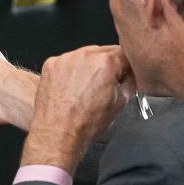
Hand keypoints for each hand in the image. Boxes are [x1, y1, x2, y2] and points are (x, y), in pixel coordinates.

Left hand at [21, 45, 132, 173]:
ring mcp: (65, 58)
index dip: (128, 65)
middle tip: (107, 84)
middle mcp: (84, 56)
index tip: (126, 74)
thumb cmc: (86, 124)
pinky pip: (68, 61)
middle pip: (104, 51)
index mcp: (105, 63)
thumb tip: (132, 74)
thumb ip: (130, 82)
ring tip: (87, 89)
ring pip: (85, 55)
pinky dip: (72, 70)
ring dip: (90, 66)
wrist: (58, 133)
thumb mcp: (119, 104)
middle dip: (109, 65)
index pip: (125, 52)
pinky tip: (72, 88)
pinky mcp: (51, 64)